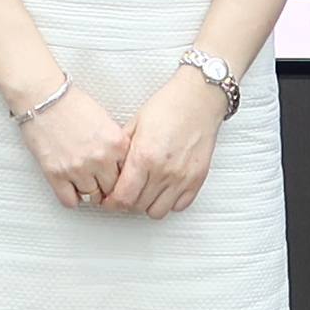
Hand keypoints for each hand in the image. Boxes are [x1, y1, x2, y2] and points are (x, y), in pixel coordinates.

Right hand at [16, 82, 129, 208]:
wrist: (43, 97)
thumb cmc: (71, 103)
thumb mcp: (106, 121)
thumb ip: (116, 145)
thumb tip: (120, 165)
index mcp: (116, 143)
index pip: (129, 174)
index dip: (123, 177)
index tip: (118, 179)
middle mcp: (100, 158)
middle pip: (113, 189)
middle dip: (108, 188)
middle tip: (103, 185)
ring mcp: (78, 168)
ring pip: (93, 197)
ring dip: (91, 193)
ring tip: (86, 184)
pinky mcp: (56, 174)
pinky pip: (70, 201)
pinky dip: (72, 198)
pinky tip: (72, 188)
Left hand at [102, 71, 226, 218]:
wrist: (199, 98)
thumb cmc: (169, 106)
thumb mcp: (135, 124)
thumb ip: (122, 151)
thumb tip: (110, 170)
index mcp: (144, 156)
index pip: (122, 196)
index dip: (112, 202)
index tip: (110, 200)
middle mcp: (163, 170)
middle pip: (137, 206)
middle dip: (127, 202)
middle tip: (125, 193)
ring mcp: (182, 177)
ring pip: (157, 211)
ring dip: (147, 205)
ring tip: (145, 192)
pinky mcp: (197, 179)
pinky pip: (179, 206)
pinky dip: (169, 202)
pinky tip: (164, 189)